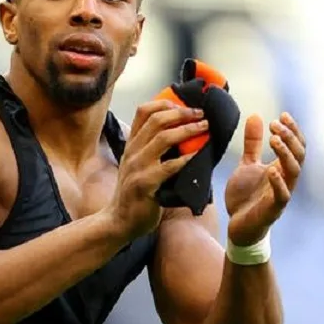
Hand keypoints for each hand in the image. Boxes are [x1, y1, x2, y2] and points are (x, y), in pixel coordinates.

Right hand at [108, 100, 209, 239]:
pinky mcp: (145, 184)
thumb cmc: (134, 194)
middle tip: (200, 113)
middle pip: (157, 120)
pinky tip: (198, 154)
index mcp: (131, 145)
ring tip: (204, 127)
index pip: (143, 112)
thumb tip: (179, 135)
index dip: (164, 103)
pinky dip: (186, 158)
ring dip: (188, 130)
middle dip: (182, 113)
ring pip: (163, 138)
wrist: (120, 221)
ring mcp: (137, 167)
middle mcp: (133, 151)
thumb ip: (150, 150)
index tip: (183, 104)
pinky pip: (169, 166)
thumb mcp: (136, 166)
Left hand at [224, 112, 305, 245]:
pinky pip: (282, 196)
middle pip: (299, 155)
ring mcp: (281, 194)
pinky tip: (270, 169)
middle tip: (275, 124)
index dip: (293, 130)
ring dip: (286, 154)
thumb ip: (252, 144)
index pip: (296, 146)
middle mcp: (286, 180)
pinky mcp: (272, 210)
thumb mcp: (247, 164)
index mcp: (281, 168)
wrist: (238, 226)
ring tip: (274, 139)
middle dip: (290, 138)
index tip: (282, 115)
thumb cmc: (246, 197)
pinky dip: (278, 182)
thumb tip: (256, 116)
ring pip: (293, 172)